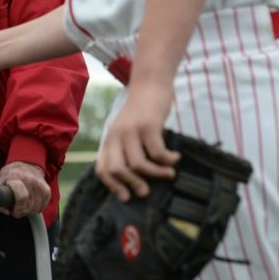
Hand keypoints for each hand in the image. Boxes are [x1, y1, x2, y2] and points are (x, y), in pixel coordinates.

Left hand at [0, 161, 49, 217]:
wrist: (27, 164)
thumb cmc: (11, 174)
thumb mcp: (0, 180)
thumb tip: (5, 211)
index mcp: (15, 176)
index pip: (22, 197)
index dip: (16, 208)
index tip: (12, 210)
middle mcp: (30, 179)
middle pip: (28, 206)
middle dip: (21, 211)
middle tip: (16, 207)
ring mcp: (40, 184)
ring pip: (35, 209)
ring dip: (28, 211)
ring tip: (23, 204)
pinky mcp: (47, 190)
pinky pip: (42, 207)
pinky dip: (36, 209)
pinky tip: (30, 203)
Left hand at [96, 80, 178, 202]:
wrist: (150, 82)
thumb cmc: (141, 111)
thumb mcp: (128, 130)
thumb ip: (128, 148)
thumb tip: (138, 179)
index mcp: (110, 139)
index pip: (102, 168)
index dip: (112, 185)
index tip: (126, 197)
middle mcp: (116, 135)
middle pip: (118, 169)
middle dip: (132, 184)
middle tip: (147, 192)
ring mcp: (131, 130)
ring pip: (138, 164)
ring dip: (156, 173)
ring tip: (169, 174)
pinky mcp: (148, 125)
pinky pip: (157, 152)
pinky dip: (168, 159)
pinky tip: (176, 158)